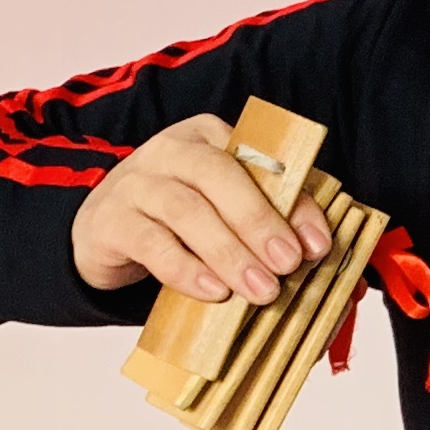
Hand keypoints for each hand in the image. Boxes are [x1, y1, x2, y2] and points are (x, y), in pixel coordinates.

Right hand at [72, 113, 335, 302]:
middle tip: (287, 265)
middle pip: (219, 176)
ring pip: (185, 209)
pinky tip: (213, 291)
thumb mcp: (226, 214)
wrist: (105, 233)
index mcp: (210, 138)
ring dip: (228, 252)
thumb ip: (271, 224)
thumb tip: (323, 260)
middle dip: (259, 222)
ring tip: (259, 290)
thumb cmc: (179, 222)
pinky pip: (151, 242)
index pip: (260, 163)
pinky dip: (185, 269)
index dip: (294, 203)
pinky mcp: (109, 220)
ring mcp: (135, 182)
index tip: (316, 246)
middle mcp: (171, 150)